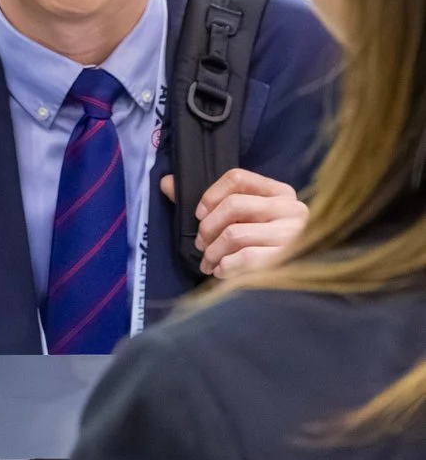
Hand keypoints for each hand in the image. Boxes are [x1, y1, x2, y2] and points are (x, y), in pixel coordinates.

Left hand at [162, 169, 305, 277]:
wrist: (289, 282)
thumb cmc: (259, 246)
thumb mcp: (239, 220)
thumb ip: (207, 202)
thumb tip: (166, 182)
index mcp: (279, 193)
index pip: (237, 178)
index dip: (210, 196)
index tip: (199, 215)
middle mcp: (292, 209)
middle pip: (233, 205)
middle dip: (207, 228)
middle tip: (201, 245)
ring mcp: (294, 233)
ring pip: (235, 233)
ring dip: (213, 252)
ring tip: (209, 263)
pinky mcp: (290, 258)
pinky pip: (246, 257)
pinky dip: (226, 266)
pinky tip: (222, 272)